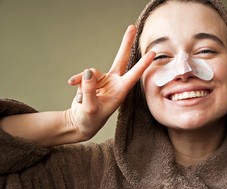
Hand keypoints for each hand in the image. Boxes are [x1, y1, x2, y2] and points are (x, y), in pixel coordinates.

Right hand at [67, 25, 154, 139]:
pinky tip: (72, 87)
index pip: (134, 75)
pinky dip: (77, 81)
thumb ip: (89, 90)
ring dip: (83, 83)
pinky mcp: (92, 80)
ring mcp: (103, 80)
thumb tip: (88, 71)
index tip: (153, 54)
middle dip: (126, 43)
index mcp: (120, 91)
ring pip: (92, 72)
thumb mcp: (89, 108)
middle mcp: (114, 83)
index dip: (143, 64)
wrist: (80, 122)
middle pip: (121, 59)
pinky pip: (83, 75)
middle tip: (133, 27)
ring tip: (81, 99)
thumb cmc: (89, 120)